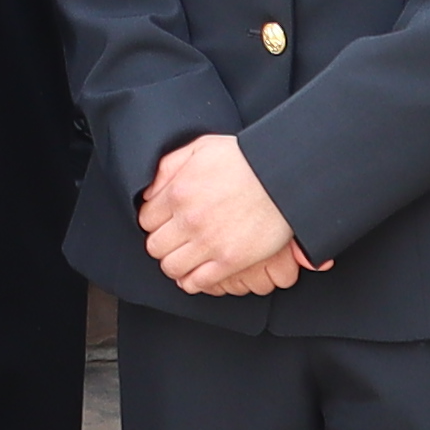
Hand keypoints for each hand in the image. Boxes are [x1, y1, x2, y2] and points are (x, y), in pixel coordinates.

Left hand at [138, 134, 309, 295]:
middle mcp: (188, 220)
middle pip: (155, 247)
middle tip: (176, 240)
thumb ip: (168, 168)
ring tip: (186, 258)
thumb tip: (149, 192)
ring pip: (171, 268)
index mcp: (178, 192)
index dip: (155, 222)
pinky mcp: (229, 260)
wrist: (284, 176)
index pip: (145, 220)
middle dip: (163, 244)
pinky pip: (197, 282)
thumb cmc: (246, 159)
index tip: (166, 223)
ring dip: (175, 264)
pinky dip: (192, 281)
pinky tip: (198, 272)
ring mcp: (208, 243)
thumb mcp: (200, 148)